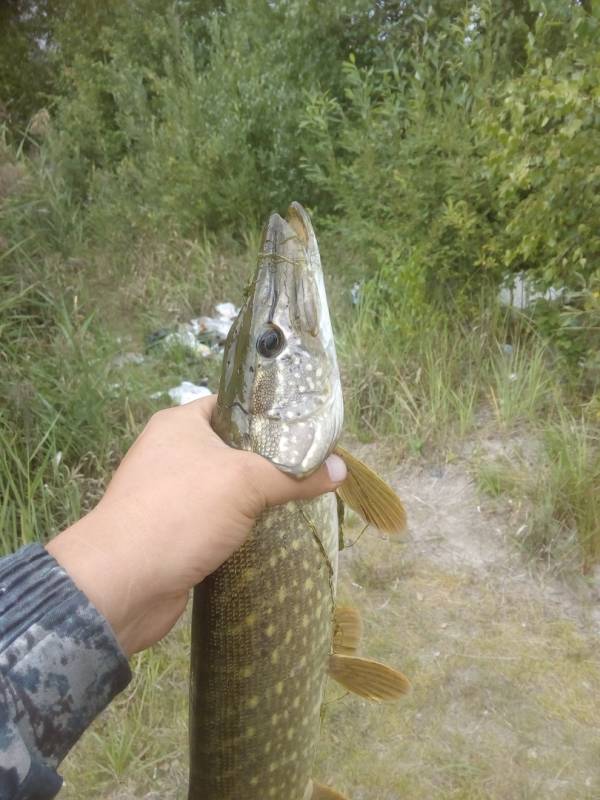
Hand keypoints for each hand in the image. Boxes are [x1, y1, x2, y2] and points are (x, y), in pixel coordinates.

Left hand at [46, 396, 346, 655]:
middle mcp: (171, 452)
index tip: (307, 427)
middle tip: (313, 465)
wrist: (123, 584)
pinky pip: (216, 519)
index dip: (269, 412)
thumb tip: (341, 470)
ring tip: (302, 496)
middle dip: (270, 459)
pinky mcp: (174, 532)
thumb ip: (294, 475)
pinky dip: (240, 525)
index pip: (232, 404)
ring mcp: (170, 494)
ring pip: (225, 487)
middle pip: (233, 447)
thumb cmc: (181, 512)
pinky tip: (272, 530)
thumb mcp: (246, 482)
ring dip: (256, 496)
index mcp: (180, 423)